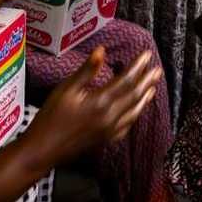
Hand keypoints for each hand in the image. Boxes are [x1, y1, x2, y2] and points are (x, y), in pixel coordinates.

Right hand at [25, 47, 161, 166]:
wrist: (43, 149)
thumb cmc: (51, 118)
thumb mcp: (66, 89)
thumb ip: (86, 71)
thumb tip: (101, 51)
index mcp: (101, 102)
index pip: (126, 80)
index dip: (138, 67)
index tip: (147, 56)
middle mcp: (109, 117)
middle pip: (134, 96)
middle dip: (147, 81)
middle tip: (157, 70)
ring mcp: (109, 130)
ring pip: (134, 112)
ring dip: (145, 98)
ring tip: (152, 88)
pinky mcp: (105, 139)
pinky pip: (127, 126)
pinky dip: (135, 115)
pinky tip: (136, 112)